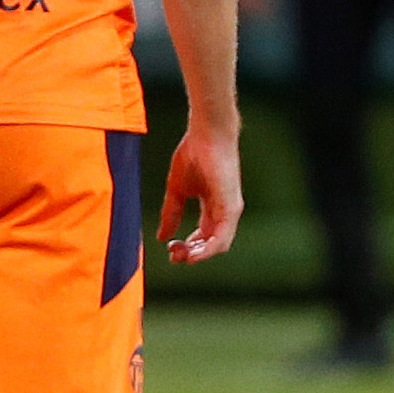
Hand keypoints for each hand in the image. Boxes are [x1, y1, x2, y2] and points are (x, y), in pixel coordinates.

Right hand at [159, 121, 244, 263]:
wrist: (206, 135)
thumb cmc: (194, 155)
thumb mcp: (177, 190)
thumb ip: (172, 213)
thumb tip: (162, 237)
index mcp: (213, 207)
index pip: (204, 236)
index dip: (188, 247)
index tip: (170, 247)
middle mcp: (224, 211)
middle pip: (212, 244)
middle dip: (192, 254)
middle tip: (174, 255)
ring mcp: (230, 209)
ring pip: (219, 245)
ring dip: (200, 255)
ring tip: (182, 257)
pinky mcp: (231, 206)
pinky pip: (223, 237)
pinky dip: (208, 249)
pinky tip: (194, 254)